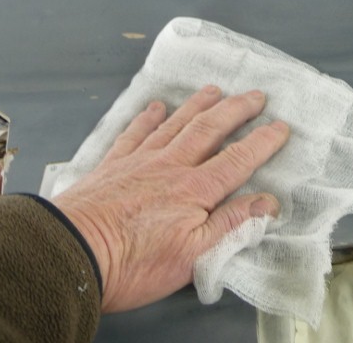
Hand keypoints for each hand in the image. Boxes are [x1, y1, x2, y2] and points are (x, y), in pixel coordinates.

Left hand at [53, 85, 288, 312]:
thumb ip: (231, 224)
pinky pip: (134, 133)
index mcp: (194, 190)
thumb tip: (267, 204)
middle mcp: (170, 167)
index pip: (238, 159)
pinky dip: (147, 117)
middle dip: (236, 110)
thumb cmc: (132, 263)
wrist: (71, 253)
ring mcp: (140, 162)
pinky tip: (155, 106)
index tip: (280, 127)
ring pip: (176, 124)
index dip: (262, 142)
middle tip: (256, 96)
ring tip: (214, 90)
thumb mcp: (194, 256)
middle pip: (210, 130)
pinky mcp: (113, 166)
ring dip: (198, 105)